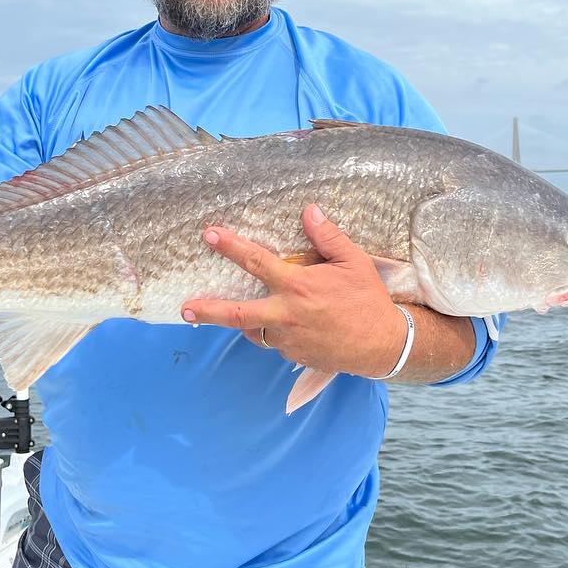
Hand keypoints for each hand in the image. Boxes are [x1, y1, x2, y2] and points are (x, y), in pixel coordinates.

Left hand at [180, 203, 406, 377]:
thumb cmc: (369, 300)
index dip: (230, 245)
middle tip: (185, 307)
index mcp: (297, 286)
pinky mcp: (293, 355)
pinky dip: (272, 331)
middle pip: (236, 313)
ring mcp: (287, 339)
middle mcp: (286, 314)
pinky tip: (283, 324)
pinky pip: (273, 342)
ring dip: (244, 321)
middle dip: (207, 310)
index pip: (255, 261)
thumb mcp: (354, 261)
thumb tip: (309, 211)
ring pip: (254, 329)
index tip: (209, 234)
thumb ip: (328, 236)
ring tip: (235, 314)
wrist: (383, 345)